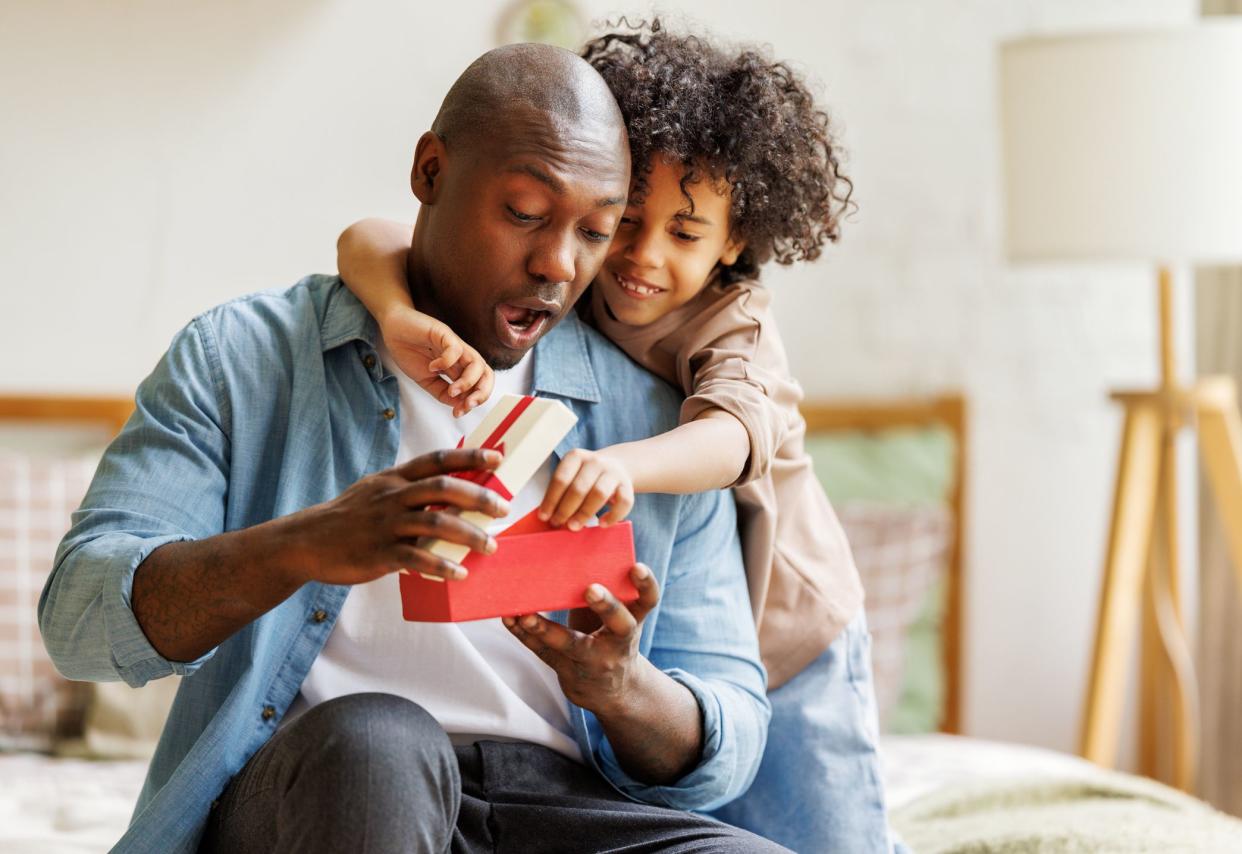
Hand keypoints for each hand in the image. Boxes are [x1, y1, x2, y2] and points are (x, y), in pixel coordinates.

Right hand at [288, 448, 509, 585]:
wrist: (305, 543)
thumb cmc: (349, 517)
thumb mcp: (376, 490)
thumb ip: (409, 488)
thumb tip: (451, 489)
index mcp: (394, 479)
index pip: (437, 460)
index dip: (469, 456)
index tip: (498, 457)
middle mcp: (392, 496)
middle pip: (442, 488)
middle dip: (478, 496)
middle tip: (503, 509)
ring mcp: (385, 525)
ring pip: (435, 523)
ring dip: (468, 534)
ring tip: (490, 546)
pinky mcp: (378, 554)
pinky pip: (416, 559)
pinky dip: (441, 566)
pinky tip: (460, 573)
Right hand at [379, 305, 494, 416]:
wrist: (393, 330)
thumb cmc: (410, 353)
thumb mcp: (426, 380)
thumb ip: (442, 393)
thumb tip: (458, 406)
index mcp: (459, 368)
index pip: (479, 385)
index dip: (474, 401)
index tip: (458, 413)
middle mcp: (461, 357)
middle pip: (486, 374)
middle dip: (481, 393)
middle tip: (467, 405)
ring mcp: (454, 345)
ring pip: (476, 363)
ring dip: (468, 381)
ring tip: (452, 389)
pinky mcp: (444, 333)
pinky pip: (455, 349)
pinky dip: (446, 362)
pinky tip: (432, 366)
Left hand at [503, 564, 658, 714]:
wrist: (612, 690)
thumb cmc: (611, 636)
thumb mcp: (619, 616)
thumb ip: (607, 590)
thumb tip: (578, 543)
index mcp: (634, 620)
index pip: (648, 601)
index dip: (646, 584)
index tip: (636, 567)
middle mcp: (619, 642)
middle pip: (620, 625)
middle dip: (607, 606)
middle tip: (591, 589)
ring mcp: (593, 658)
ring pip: (571, 644)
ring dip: (546, 628)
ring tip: (526, 614)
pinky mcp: (567, 668)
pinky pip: (543, 651)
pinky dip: (524, 634)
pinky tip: (509, 619)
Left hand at [538, 448, 634, 529]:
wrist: (617, 465)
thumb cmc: (586, 476)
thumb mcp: (572, 475)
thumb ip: (561, 491)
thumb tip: (547, 516)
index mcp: (576, 457)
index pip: (561, 478)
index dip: (551, 499)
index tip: (544, 516)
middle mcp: (595, 461)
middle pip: (579, 487)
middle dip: (565, 509)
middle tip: (558, 523)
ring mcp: (613, 472)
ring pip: (599, 494)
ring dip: (584, 513)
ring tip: (574, 526)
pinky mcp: (627, 486)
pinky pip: (623, 502)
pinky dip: (613, 515)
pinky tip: (603, 524)